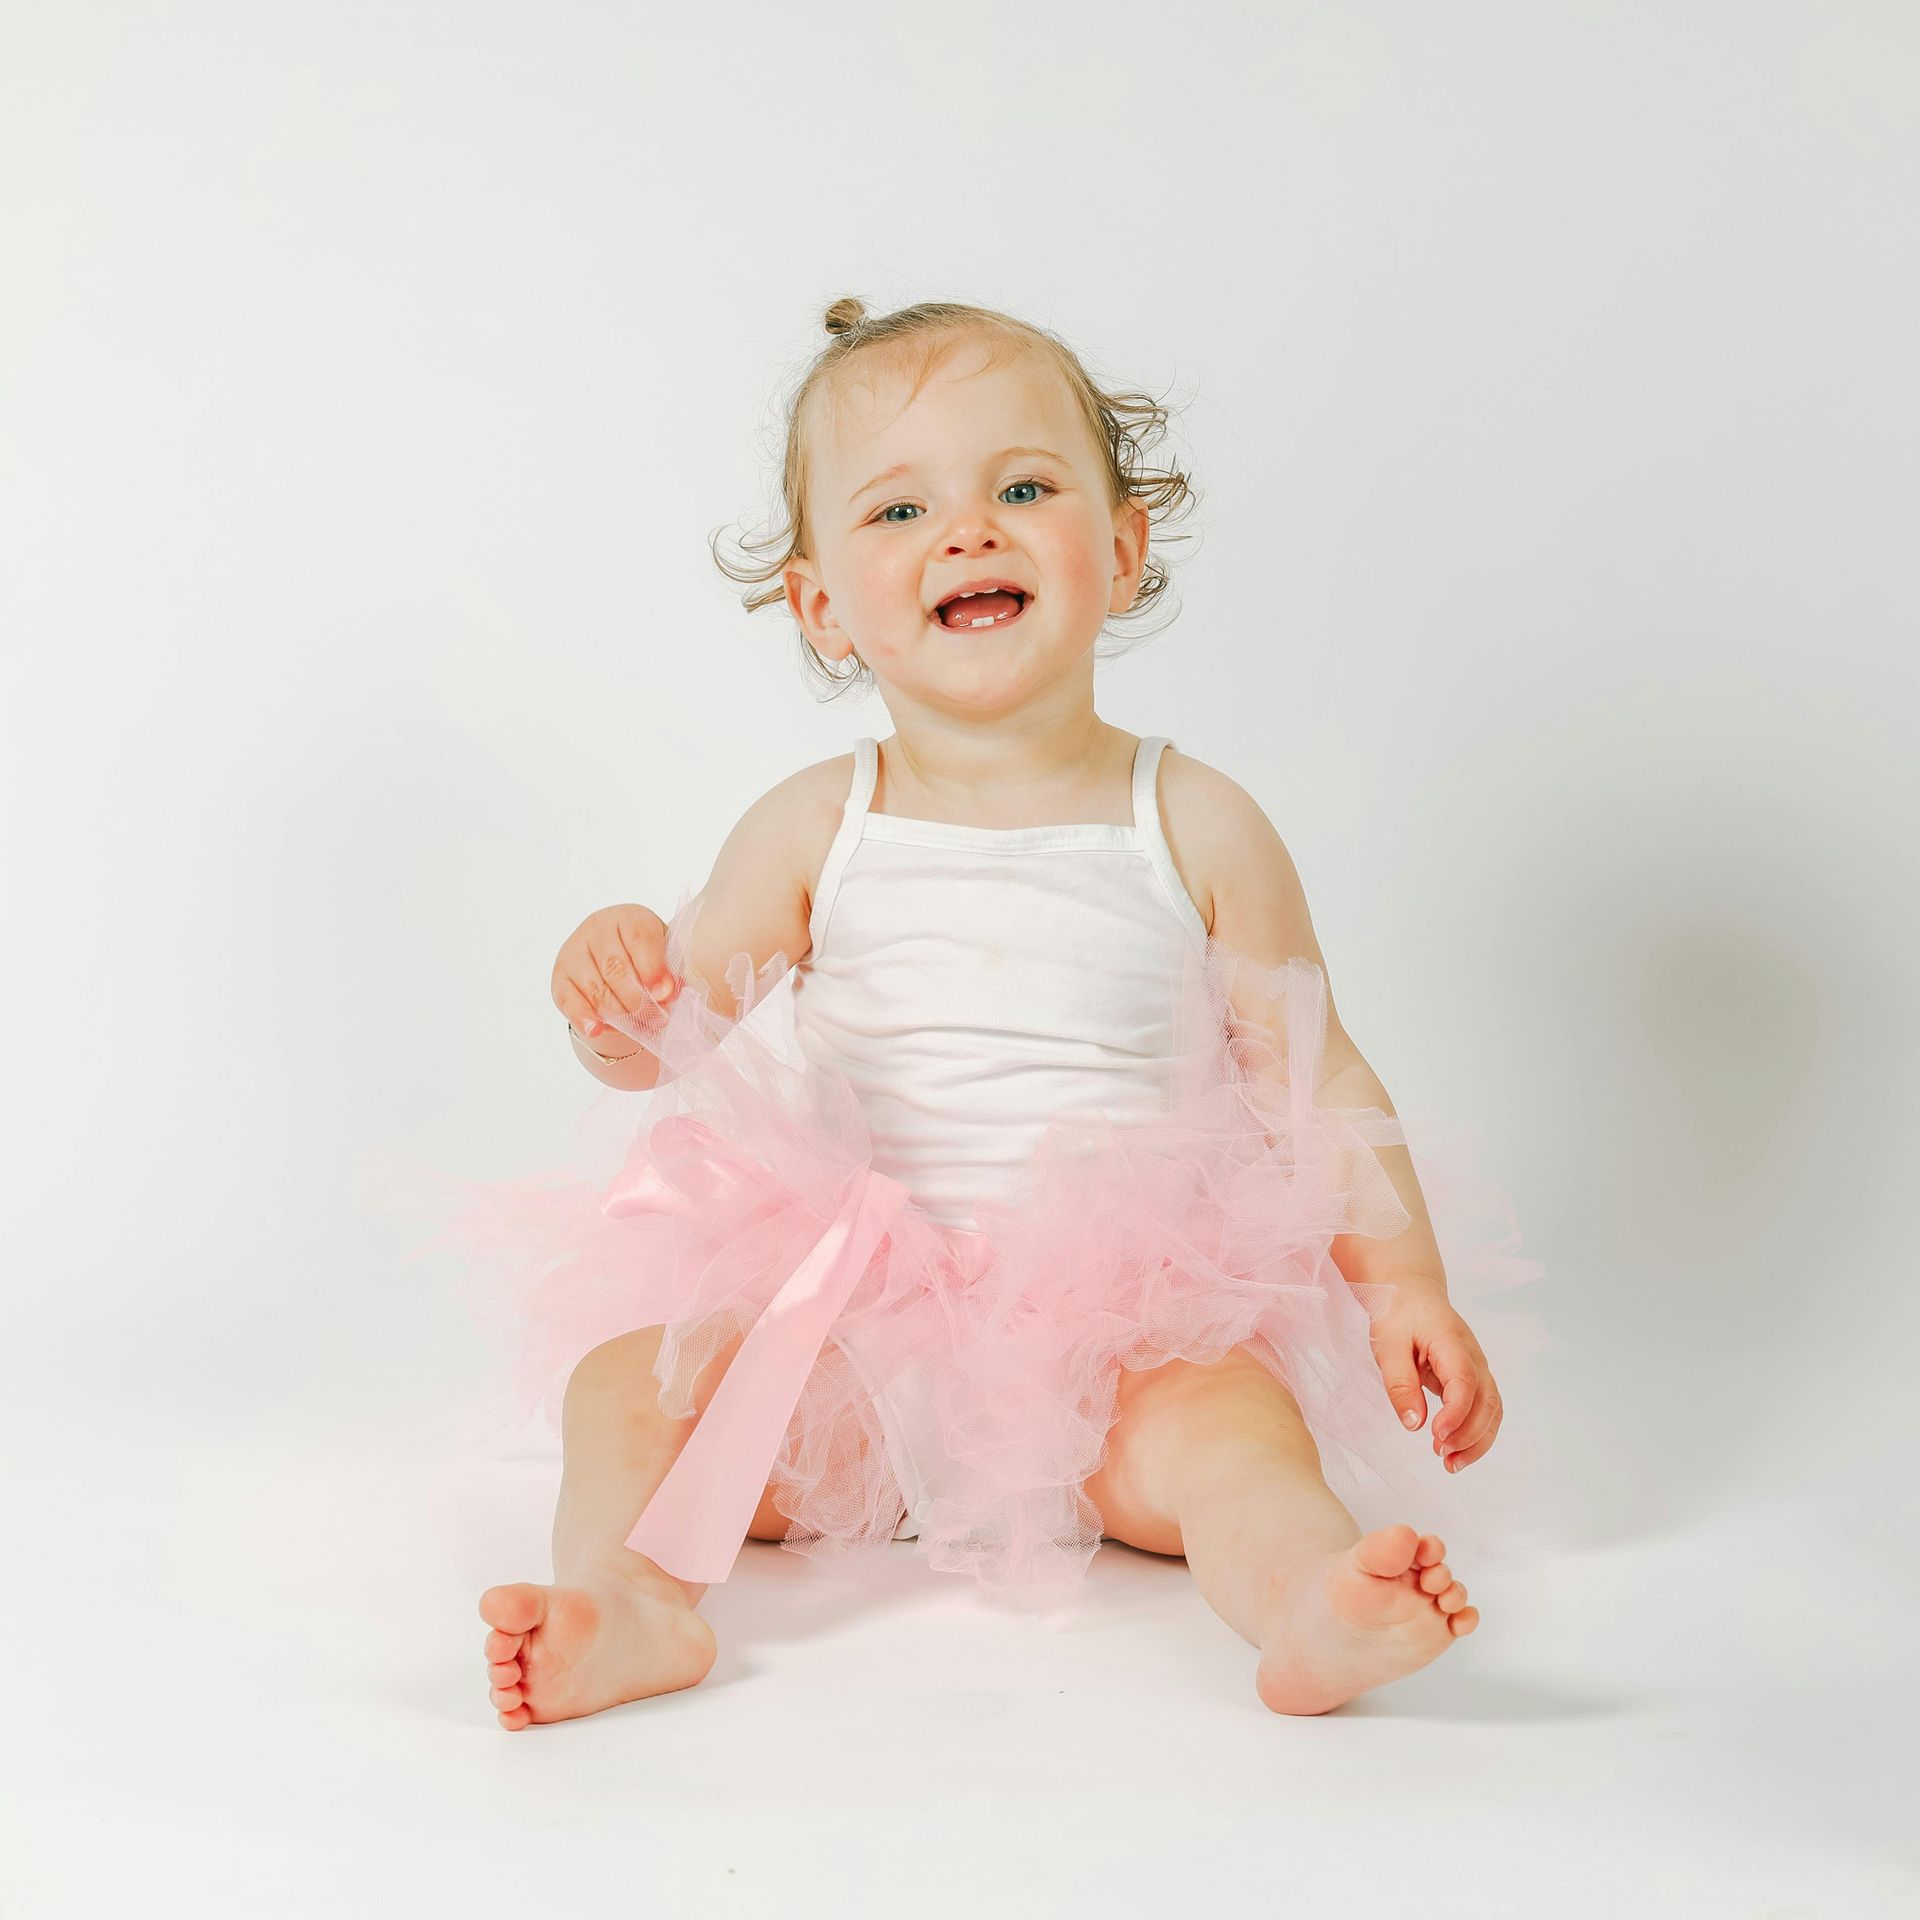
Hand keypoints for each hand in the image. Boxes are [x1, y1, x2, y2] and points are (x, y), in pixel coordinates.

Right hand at [551, 904, 680, 1054]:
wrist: (618, 960)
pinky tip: (596, 1030)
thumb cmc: (647, 956)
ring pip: (596, 989)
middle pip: (616, 969)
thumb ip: (670, 972)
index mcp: (628, 917)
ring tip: (641, 1028)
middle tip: (658, 1019)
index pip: (639, 939)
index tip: (664, 994)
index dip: (653, 969)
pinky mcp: (560, 977)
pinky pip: (569, 1001)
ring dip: (620, 1015)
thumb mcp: (666, 957)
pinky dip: (584, 1018)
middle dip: (640, 1001)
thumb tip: (666, 992)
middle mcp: (597, 928)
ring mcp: (574, 952)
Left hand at [1365, 1290, 1502, 1472]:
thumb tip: (1414, 1425)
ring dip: (1477, 1441)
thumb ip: (1400, 1384)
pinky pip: (1484, 1410)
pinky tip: (1455, 1452)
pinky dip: (1475, 1434)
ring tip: (1450, 1464)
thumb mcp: (1387, 1346)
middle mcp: (1474, 1356)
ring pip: (1493, 1410)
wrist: (1411, 1293)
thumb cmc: (1397, 1315)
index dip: (1456, 1413)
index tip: (1436, 1436)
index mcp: (1451, 1341)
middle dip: (1469, 1435)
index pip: (1465, 1380)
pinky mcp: (1474, 1379)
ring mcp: (1478, 1368)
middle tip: (1441, 1455)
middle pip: (1488, 1401)